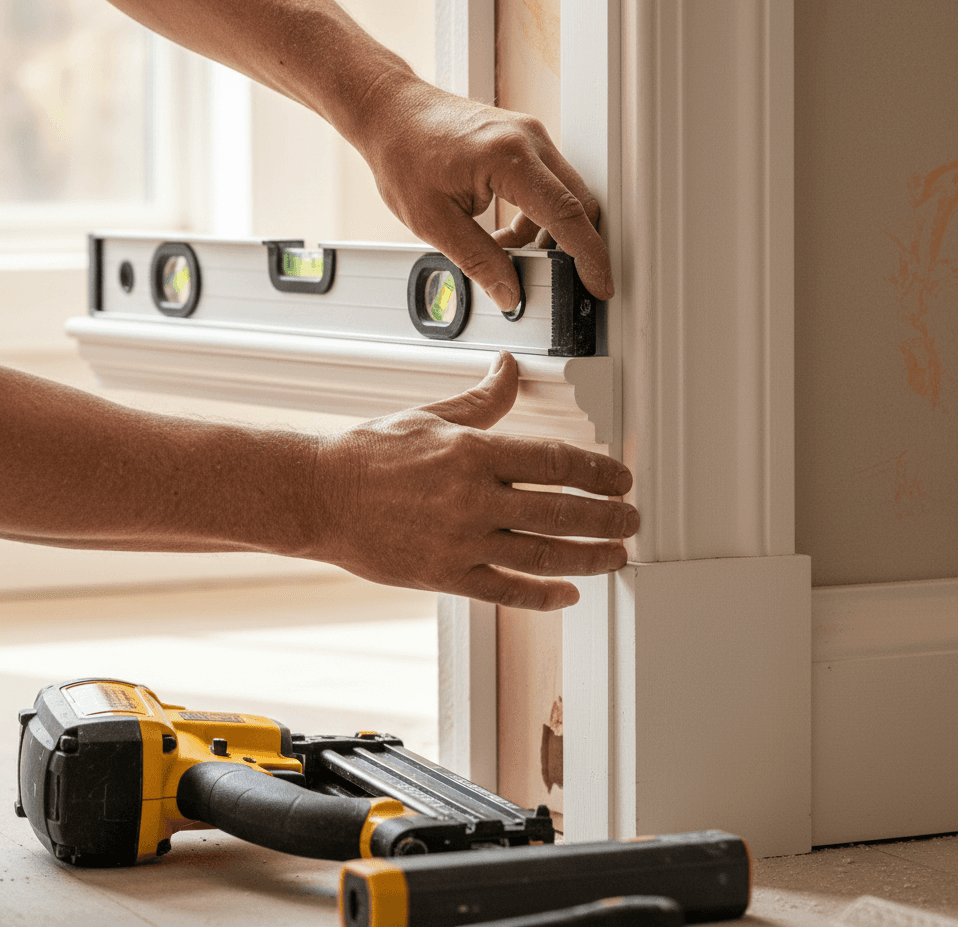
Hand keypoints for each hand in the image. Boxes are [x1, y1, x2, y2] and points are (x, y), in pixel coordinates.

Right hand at [308, 352, 636, 609]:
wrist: (319, 495)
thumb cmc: (369, 454)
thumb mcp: (430, 416)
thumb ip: (481, 400)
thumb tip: (509, 368)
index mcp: (473, 453)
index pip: (554, 461)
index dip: (597, 472)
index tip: (621, 479)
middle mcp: (472, 498)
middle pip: (559, 511)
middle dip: (606, 518)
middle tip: (632, 520)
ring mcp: (459, 540)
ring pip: (541, 554)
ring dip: (588, 558)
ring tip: (616, 557)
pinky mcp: (444, 574)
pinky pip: (504, 590)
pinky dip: (541, 596)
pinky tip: (568, 594)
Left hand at [351, 74, 611, 312]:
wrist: (389, 112)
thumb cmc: (403, 153)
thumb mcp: (434, 222)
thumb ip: (478, 261)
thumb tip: (510, 293)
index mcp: (507, 157)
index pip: (566, 215)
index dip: (590, 257)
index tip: (600, 285)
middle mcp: (529, 140)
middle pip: (579, 205)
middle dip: (577, 250)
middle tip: (563, 283)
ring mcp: (530, 136)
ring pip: (567, 196)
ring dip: (551, 236)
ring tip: (514, 258)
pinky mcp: (524, 141)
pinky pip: (549, 186)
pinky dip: (538, 218)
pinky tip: (507, 236)